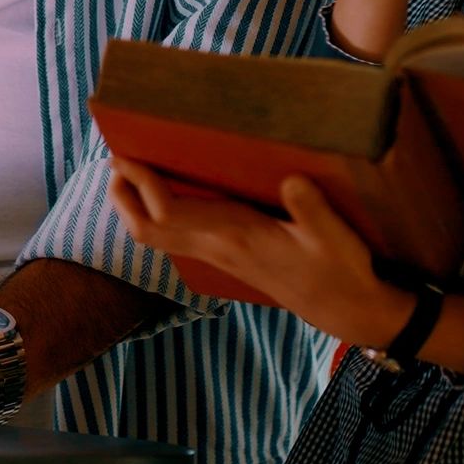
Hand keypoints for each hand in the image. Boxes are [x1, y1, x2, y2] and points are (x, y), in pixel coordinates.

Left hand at [106, 158, 413, 349]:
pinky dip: (159, 215)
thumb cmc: (340, 270)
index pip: (168, 213)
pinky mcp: (228, 257)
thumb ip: (311, 209)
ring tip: (131, 171)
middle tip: (116, 159)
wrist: (347, 309)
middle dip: (123, 198)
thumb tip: (292, 180)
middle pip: (146, 231)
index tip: (125, 154)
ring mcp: (219, 255)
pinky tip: (169, 192)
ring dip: (135, 207)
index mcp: (234, 237)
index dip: (141, 184)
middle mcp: (217, 248)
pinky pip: (178, 237)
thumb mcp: (334, 237)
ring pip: (158, 237)